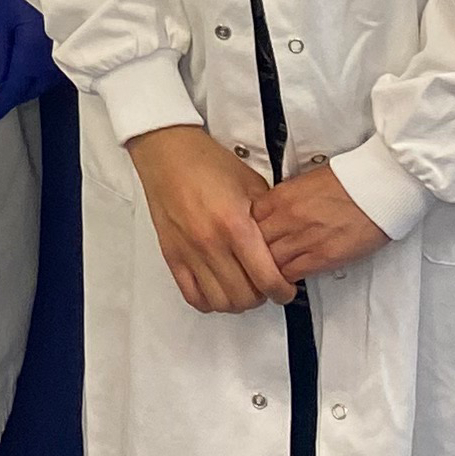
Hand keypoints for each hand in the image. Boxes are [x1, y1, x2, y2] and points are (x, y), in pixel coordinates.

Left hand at [0, 0, 63, 119]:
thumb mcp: (1, 18)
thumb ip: (0, 53)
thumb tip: (0, 81)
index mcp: (31, 53)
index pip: (17, 88)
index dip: (4, 103)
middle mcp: (53, 57)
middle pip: (35, 87)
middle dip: (19, 95)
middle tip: (3, 101)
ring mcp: (67, 48)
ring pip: (49, 79)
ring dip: (33, 85)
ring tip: (18, 87)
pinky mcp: (74, 38)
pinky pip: (60, 66)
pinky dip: (46, 73)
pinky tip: (38, 70)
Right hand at [127, 124, 291, 313]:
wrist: (168, 153)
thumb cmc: (207, 163)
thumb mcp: (251, 184)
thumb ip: (269, 218)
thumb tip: (285, 243)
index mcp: (235, 225)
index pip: (266, 279)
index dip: (283, 292)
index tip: (286, 289)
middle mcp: (211, 243)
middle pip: (245, 297)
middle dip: (263, 297)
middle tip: (267, 286)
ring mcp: (189, 252)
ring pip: (220, 302)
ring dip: (237, 302)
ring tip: (244, 288)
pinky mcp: (173, 255)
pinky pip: (193, 296)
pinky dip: (210, 301)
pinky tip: (219, 289)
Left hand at [252, 158, 392, 283]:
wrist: (379, 186)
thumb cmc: (349, 181)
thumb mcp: (305, 182)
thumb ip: (283, 199)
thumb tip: (269, 213)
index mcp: (282, 196)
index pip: (245, 220)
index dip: (245, 233)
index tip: (247, 239)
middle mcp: (288, 217)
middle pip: (253, 244)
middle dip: (252, 253)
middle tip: (254, 260)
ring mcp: (304, 238)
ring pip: (269, 262)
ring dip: (268, 268)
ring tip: (269, 271)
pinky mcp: (323, 256)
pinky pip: (291, 273)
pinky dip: (286, 277)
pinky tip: (287, 276)